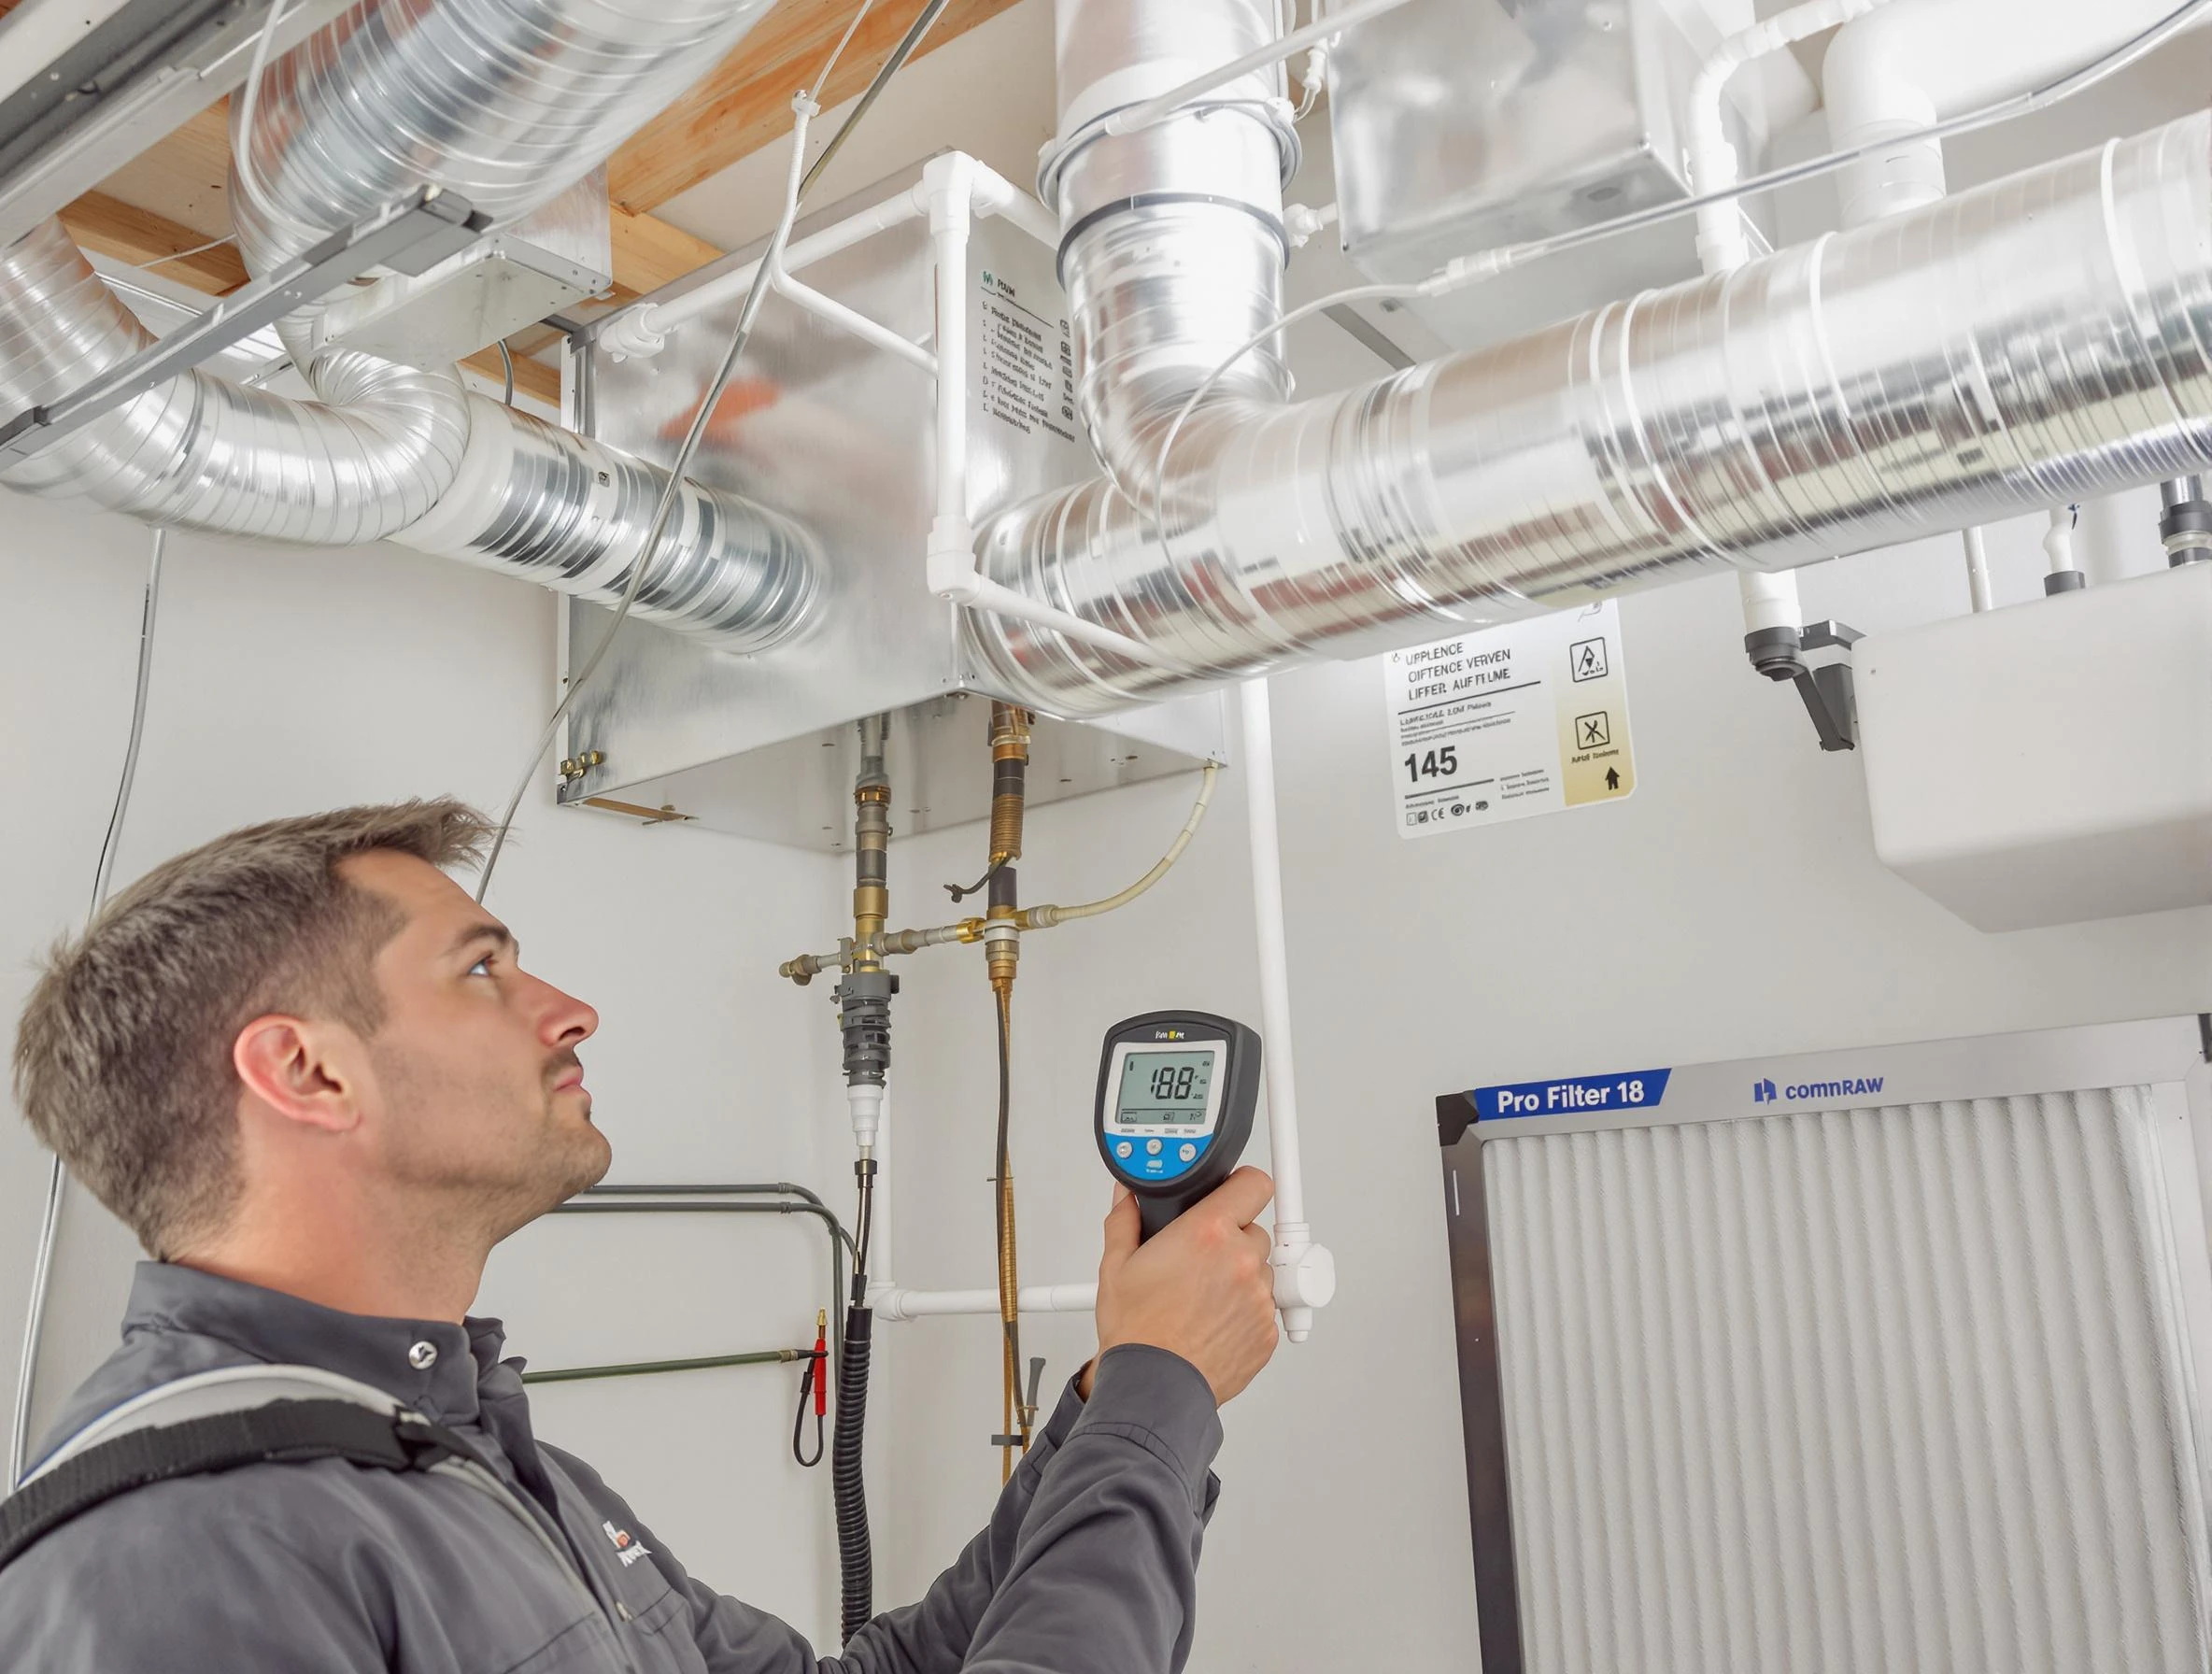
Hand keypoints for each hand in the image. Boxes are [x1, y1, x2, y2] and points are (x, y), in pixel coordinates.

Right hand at [1088, 1167, 1278, 1405]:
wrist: (1153, 1387)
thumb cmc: (1137, 1332)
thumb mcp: (1116, 1266)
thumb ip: (1125, 1219)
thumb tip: (1127, 1196)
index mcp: (1208, 1233)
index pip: (1254, 1183)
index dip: (1242, 1185)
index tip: (1233, 1192)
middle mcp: (1241, 1260)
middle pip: (1254, 1229)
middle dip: (1231, 1239)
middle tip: (1201, 1259)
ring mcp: (1259, 1298)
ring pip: (1260, 1271)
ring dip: (1239, 1277)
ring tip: (1203, 1298)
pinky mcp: (1268, 1332)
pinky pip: (1264, 1308)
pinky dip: (1244, 1311)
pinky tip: (1213, 1321)